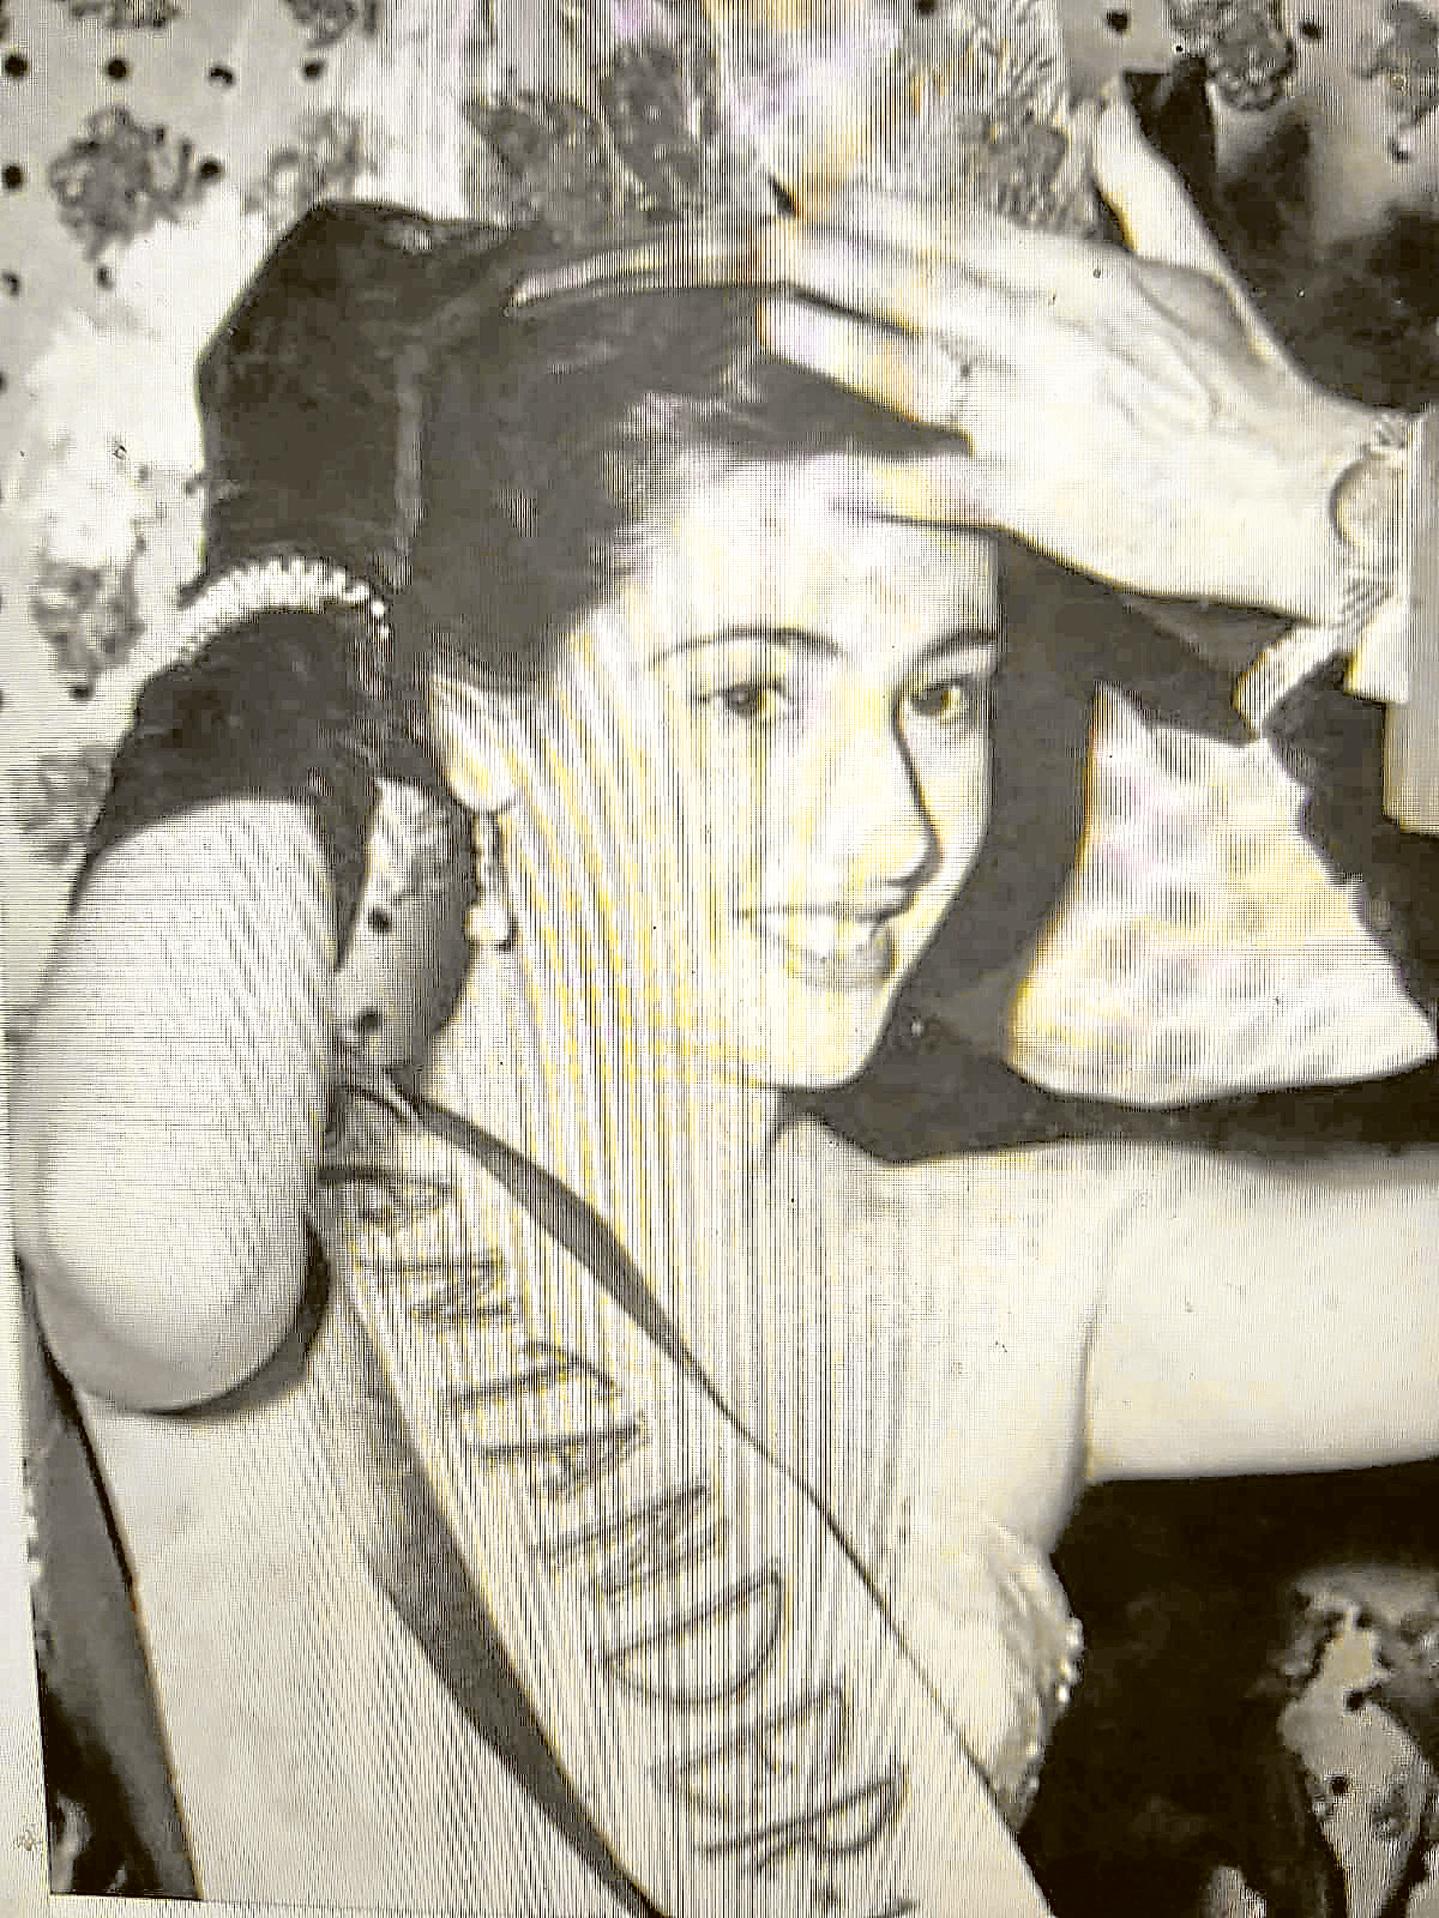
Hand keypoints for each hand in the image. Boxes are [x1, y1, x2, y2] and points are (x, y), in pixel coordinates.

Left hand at [757, 91, 1382, 624]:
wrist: (1288, 489)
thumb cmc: (1244, 387)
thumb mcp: (1198, 268)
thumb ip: (1137, 192)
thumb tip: (1108, 124)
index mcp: (1085, 285)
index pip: (964, 237)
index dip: (886, 218)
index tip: (828, 202)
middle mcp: (1050, 344)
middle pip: (924, 292)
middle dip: (838, 264)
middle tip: (771, 246)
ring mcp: (1036, 422)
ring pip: (919, 373)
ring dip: (840, 344)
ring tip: (776, 321)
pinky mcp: (1037, 499)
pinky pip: (943, 489)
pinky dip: (884, 488)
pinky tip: (826, 483)